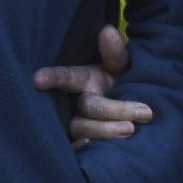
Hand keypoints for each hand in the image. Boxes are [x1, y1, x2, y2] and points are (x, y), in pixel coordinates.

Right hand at [32, 25, 153, 146]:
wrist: (139, 114)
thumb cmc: (126, 85)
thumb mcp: (124, 67)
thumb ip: (116, 53)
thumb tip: (108, 31)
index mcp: (84, 80)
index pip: (66, 76)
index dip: (52, 77)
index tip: (37, 79)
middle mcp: (76, 103)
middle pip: (87, 107)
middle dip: (115, 110)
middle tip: (145, 113)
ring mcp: (77, 125)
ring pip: (82, 129)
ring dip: (107, 131)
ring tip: (132, 130)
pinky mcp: (81, 145)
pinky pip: (77, 151)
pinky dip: (85, 151)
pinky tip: (95, 149)